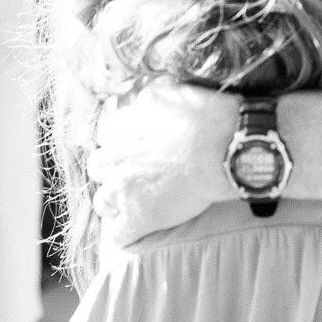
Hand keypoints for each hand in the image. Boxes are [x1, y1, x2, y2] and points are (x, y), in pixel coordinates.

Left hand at [88, 82, 234, 247]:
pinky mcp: (137, 218)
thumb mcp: (168, 87)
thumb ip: (144, 90)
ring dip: (116, 200)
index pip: (104, 134)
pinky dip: (126, 232)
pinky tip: (139, 227)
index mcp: (119, 125)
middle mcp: (114, 156)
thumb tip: (136, 88)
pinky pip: (118, 234)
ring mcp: (122, 189)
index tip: (135, 143)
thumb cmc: (205, 114)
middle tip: (137, 171)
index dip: (120, 140)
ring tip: (137, 200)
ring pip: (102, 201)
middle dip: (114, 169)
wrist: (223, 147)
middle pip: (98, 167)